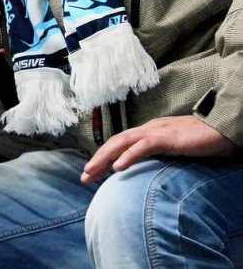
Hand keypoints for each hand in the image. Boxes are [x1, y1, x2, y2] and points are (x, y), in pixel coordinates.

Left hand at [81, 115, 236, 182]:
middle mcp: (147, 129)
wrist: (223, 128)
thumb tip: (145, 167)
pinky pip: (143, 147)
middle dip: (97, 159)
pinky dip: (128, 156)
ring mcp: (156, 132)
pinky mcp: (167, 138)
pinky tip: (117, 167)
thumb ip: (159, 153)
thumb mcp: (175, 148)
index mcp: (148, 131)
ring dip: (104, 158)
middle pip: (115, 142)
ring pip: (122, 143)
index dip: (103, 157)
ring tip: (92, 172)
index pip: (119, 144)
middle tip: (84, 177)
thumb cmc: (201, 139)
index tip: (92, 173)